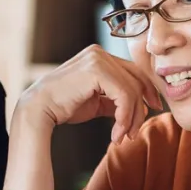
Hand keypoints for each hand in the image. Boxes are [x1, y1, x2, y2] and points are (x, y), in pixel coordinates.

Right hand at [16, 45, 163, 144]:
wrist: (39, 109)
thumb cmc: (63, 106)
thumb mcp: (96, 101)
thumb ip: (114, 100)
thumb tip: (139, 108)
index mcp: (99, 56)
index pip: (133, 72)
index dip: (146, 92)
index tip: (151, 111)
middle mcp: (99, 53)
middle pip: (136, 80)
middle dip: (140, 109)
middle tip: (133, 133)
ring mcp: (98, 59)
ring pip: (132, 90)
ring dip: (132, 118)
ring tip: (122, 136)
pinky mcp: (97, 70)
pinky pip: (124, 95)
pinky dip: (124, 117)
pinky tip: (115, 133)